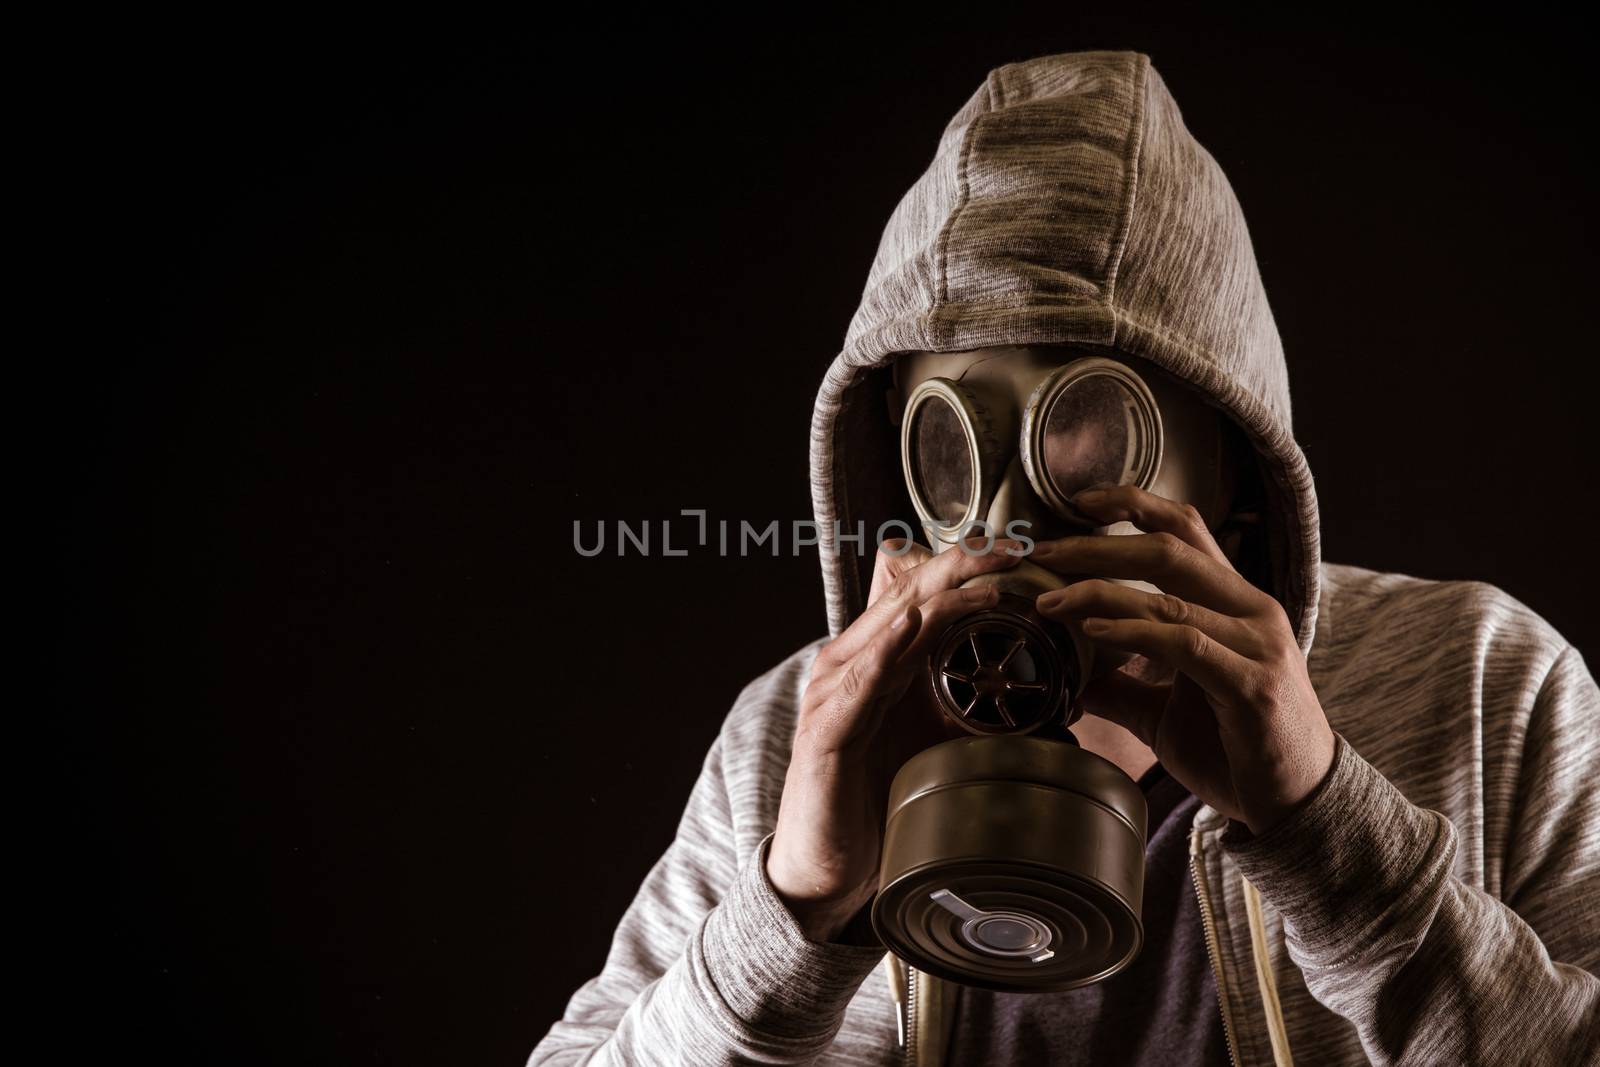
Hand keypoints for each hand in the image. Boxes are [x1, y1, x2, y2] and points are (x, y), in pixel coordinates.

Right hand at [767, 536, 1023, 940]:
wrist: (826, 868)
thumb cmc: (872, 799)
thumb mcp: (927, 740)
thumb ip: (959, 705)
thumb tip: (1028, 694)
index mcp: (875, 660)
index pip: (921, 596)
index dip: (965, 567)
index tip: (1017, 550)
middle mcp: (849, 665)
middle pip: (907, 598)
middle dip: (961, 567)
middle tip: (1013, 548)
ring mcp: (832, 696)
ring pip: (888, 630)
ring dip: (937, 599)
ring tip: (982, 578)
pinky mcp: (825, 734)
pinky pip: (857, 686)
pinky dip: (884, 653)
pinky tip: (909, 630)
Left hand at [1031, 485, 1334, 834]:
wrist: (1298, 806)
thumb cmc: (1238, 750)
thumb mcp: (1167, 710)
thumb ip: (1124, 685)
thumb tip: (1070, 677)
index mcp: (1236, 603)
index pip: (1188, 530)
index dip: (1135, 503)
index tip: (1081, 503)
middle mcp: (1253, 611)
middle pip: (1171, 549)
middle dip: (1099, 544)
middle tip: (1044, 553)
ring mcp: (1258, 645)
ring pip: (1169, 595)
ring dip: (1099, 592)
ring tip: (1050, 601)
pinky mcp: (1253, 686)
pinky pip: (1184, 643)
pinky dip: (1133, 632)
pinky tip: (1094, 632)